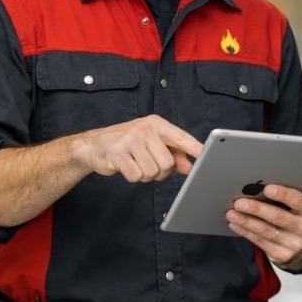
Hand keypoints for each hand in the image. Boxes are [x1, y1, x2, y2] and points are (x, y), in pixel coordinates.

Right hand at [77, 114, 202, 182]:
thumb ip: (173, 154)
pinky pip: (137, 176)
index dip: (194, 148)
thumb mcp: (152, 143)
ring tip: (136, 163)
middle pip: (167, 163)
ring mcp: (131, 139)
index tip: (207, 156)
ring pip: (153, 172)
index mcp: (157, 124)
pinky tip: (126, 166)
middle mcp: (145, 128)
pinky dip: (133, 177)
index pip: (180, 137)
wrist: (95, 145)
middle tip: (148, 164)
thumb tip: (190, 167)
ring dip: (146, 175)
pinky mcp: (118, 153)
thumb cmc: (128, 144)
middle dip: (160, 171)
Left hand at [226, 185, 301, 269]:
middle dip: (257, 209)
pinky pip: (261, 242)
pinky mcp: (283, 255)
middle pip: (278, 217)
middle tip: (239, 202)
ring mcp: (294, 244)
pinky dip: (246, 233)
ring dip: (246, 222)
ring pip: (266, 231)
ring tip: (231, 213)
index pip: (298, 200)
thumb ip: (296, 186)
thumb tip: (276, 171)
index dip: (283, 194)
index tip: (267, 188)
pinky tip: (235, 225)